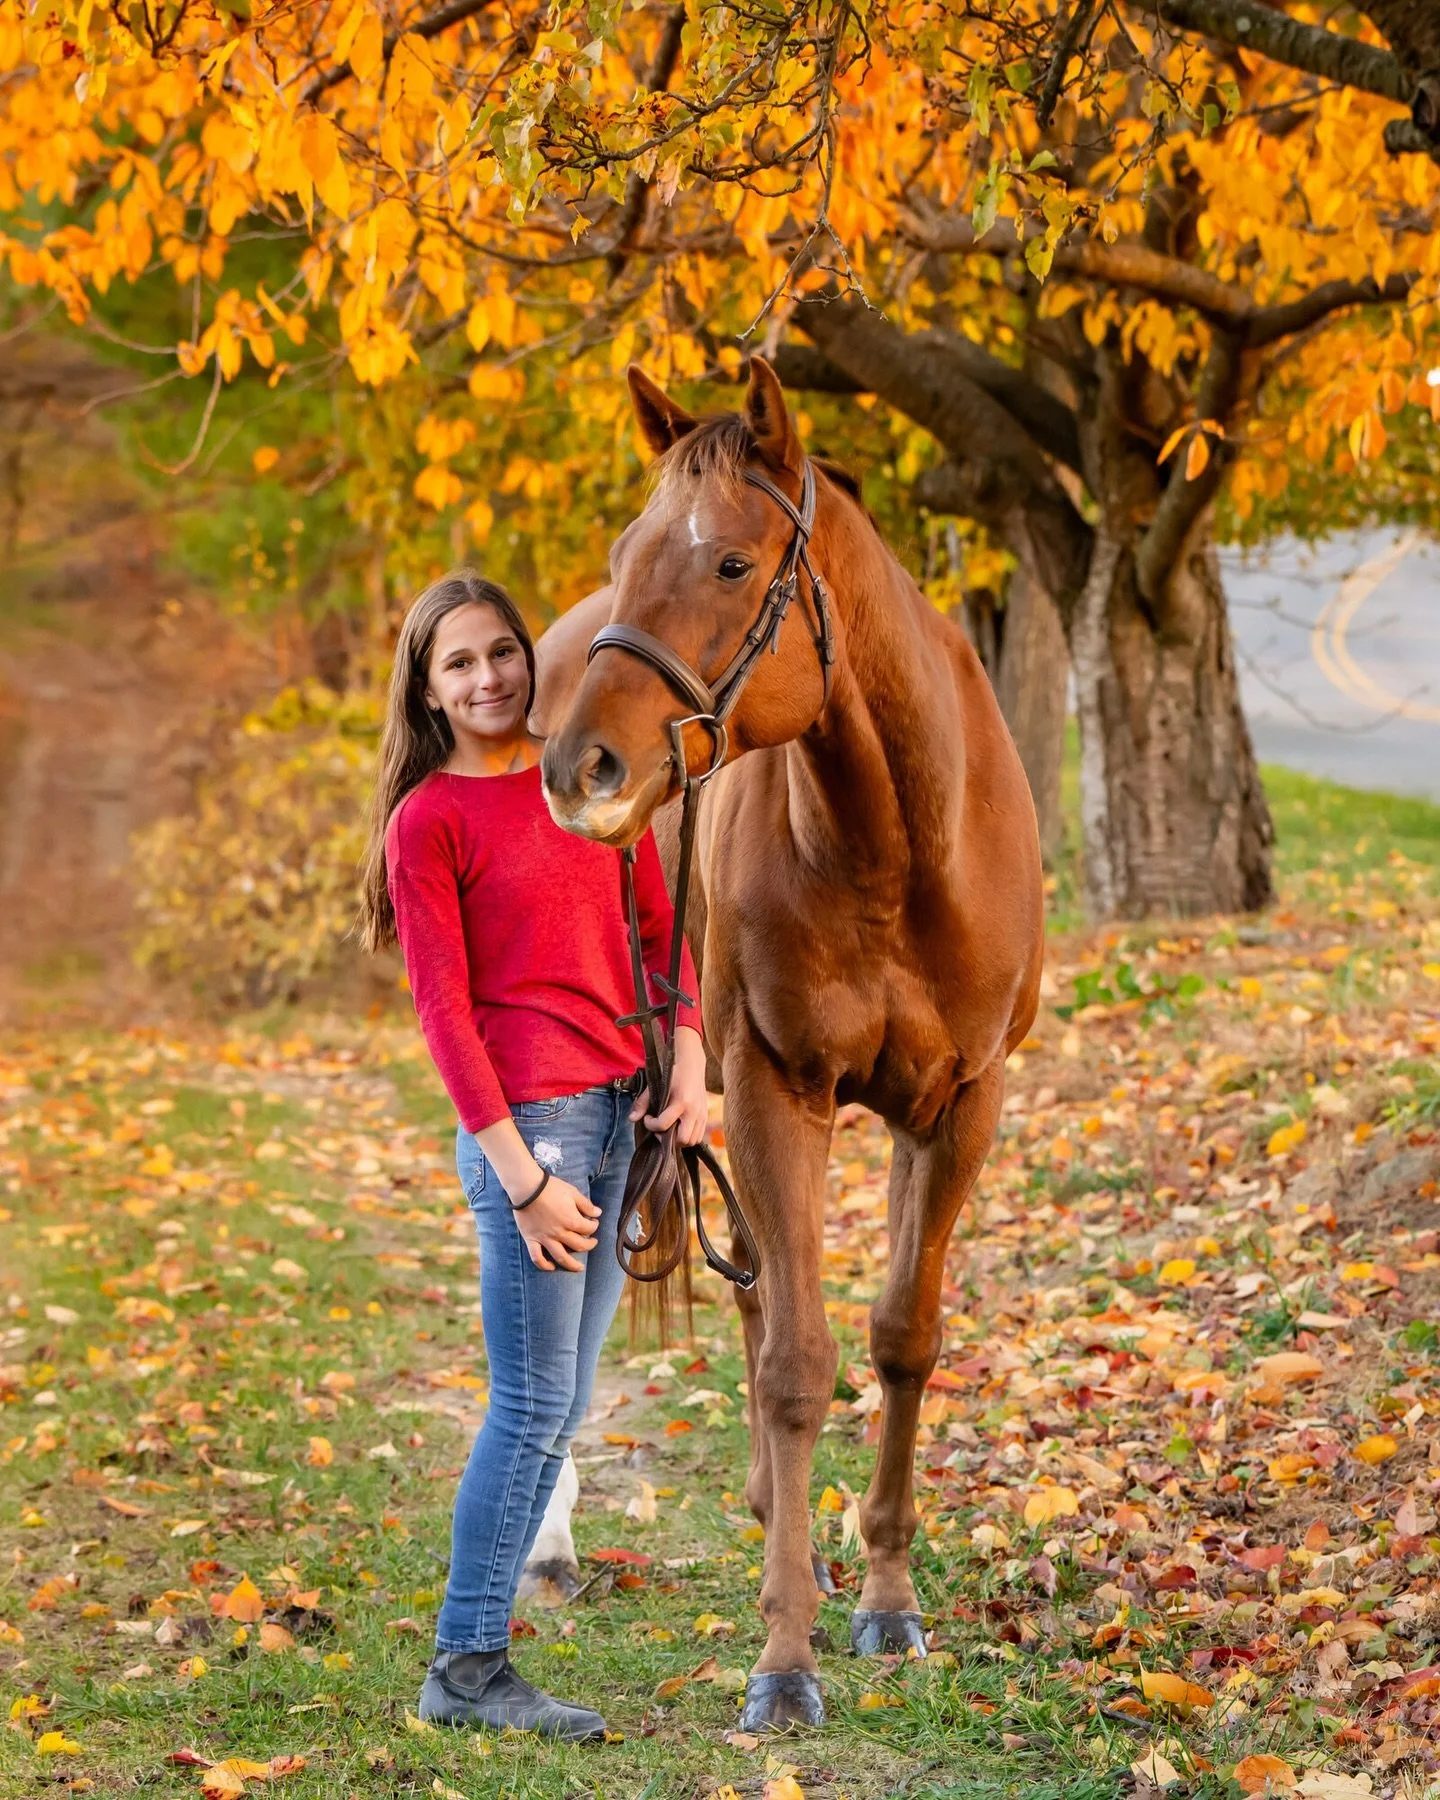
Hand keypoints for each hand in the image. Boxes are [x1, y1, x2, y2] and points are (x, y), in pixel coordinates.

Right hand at [511, 1171, 600, 1272]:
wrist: (527, 1187)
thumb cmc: (550, 1188)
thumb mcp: (572, 1192)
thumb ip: (586, 1205)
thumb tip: (598, 1213)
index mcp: (571, 1221)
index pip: (588, 1229)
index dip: (594, 1226)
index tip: (593, 1222)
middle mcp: (560, 1233)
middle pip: (579, 1245)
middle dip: (589, 1245)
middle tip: (592, 1243)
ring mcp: (545, 1238)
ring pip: (561, 1257)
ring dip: (572, 1265)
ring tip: (579, 1268)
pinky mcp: (531, 1239)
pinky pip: (537, 1257)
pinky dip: (544, 1265)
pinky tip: (551, 1267)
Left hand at [630, 1026, 708, 1147]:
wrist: (692, 1065)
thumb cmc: (672, 1074)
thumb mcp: (655, 1086)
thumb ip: (642, 1103)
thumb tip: (632, 1119)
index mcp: (681, 1102)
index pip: (664, 1124)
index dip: (651, 1125)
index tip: (648, 1118)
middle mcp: (694, 1111)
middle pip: (682, 1139)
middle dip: (667, 1138)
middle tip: (659, 1128)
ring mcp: (702, 1114)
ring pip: (692, 1141)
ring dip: (678, 1140)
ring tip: (669, 1129)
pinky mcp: (705, 1116)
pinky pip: (698, 1136)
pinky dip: (688, 1137)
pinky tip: (678, 1127)